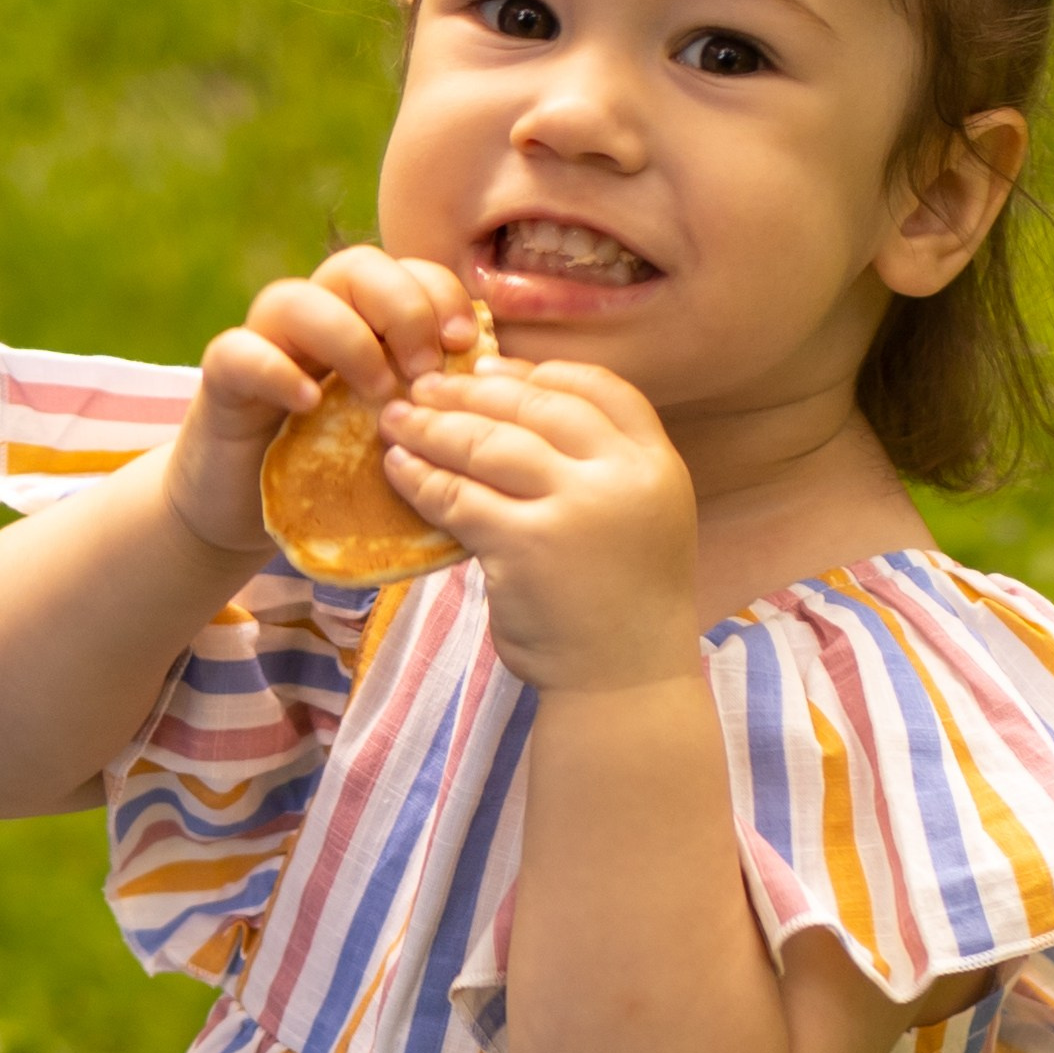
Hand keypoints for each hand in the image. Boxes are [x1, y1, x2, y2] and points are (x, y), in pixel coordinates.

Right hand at [161, 246, 478, 559]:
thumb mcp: (402, 442)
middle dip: (402, 309)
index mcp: (366, 325)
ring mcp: (266, 345)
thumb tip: (509, 419)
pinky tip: (307, 403)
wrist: (247, 514)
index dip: (442, 294)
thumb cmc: (336, 478)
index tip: (468, 346)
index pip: (409, 273)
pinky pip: (240, 352)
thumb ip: (443, 418)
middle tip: (425, 372)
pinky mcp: (223, 383)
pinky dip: (275, 370)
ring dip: (348, 338)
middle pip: (358, 267)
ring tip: (377, 395)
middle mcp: (316, 321)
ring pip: (296, 298)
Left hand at [380, 360, 699, 691]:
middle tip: (423, 388)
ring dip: (434, 427)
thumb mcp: (639, 519)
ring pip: (489, 444)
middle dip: (471, 392)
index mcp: (657, 464)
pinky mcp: (524, 547)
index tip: (489, 369)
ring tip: (397, 421)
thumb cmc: (624, 603)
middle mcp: (622, 477)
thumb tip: (515, 408)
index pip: (600, 388)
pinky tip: (398, 469)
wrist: (625, 683)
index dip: (538, 371)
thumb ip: (600, 467)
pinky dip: (422, 479)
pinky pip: (459, 497)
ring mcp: (573, 510)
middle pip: (535, 406)